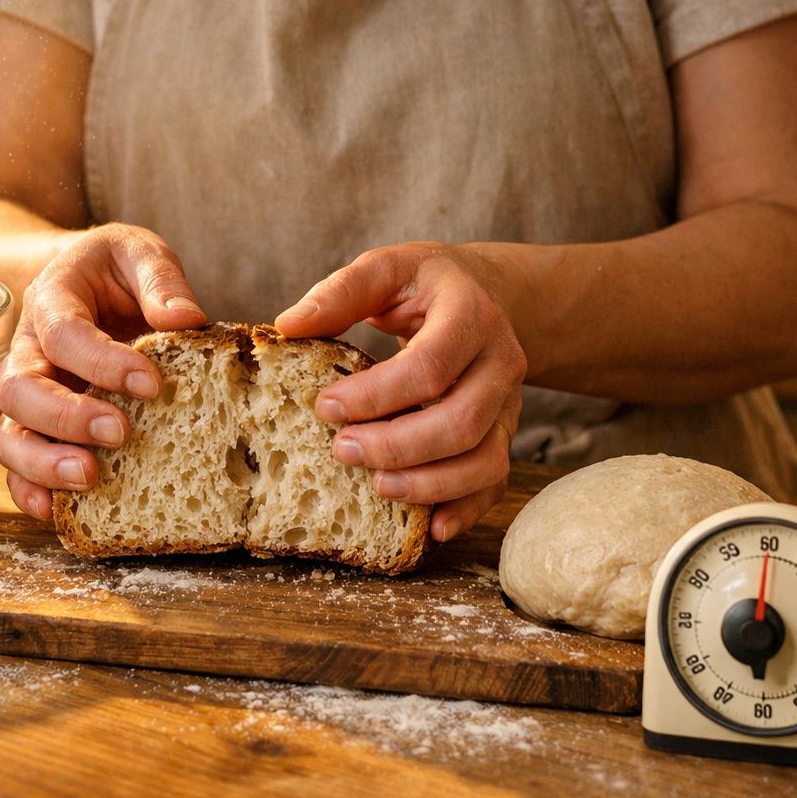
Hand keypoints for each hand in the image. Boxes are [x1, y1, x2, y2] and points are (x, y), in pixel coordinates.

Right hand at [0, 224, 206, 518]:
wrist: (87, 281)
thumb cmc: (116, 270)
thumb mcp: (139, 253)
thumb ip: (160, 279)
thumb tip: (186, 320)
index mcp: (52, 301)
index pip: (63, 333)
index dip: (101, 360)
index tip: (151, 381)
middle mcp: (29, 352)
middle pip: (20, 390)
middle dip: (66, 417)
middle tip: (119, 433)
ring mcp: (30, 396)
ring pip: (10, 435)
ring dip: (43, 463)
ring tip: (89, 478)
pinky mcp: (38, 429)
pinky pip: (19, 467)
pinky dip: (32, 491)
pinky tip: (60, 511)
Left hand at [274, 242, 525, 541]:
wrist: (487, 294)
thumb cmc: (425, 285)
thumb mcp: (387, 269)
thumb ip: (341, 292)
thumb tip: (288, 326)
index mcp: (471, 314)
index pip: (429, 366)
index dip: (376, 394)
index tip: (324, 407)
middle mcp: (501, 361)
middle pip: (462, 421)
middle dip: (398, 446)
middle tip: (342, 452)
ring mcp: (509, 402)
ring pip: (485, 460)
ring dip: (430, 484)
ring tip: (377, 488)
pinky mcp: (504, 432)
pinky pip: (494, 481)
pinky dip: (465, 509)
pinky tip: (430, 528)